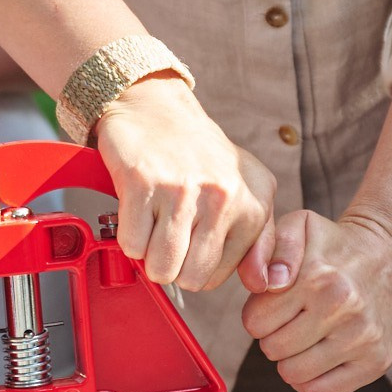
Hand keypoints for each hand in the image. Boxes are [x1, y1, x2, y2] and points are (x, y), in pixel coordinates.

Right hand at [94, 75, 274, 289]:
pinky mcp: (144, 183)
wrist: (155, 108)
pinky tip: (138, 209)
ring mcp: (183, 189)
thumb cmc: (200, 156)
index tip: (191, 237)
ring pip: (160, 266)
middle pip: (191, 278)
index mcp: (253, 205)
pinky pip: (131, 244)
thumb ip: (260, 242)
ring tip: (154, 222)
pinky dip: (127, 234)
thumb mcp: (246, 192)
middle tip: (169, 233)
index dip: (196, 265)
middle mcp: (224, 196)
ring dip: (148, 253)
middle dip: (172, 264)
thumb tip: (263, 283)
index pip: (218, 277)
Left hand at [238, 207, 391, 391]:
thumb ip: (270, 248)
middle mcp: (344, 309)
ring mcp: (363, 339)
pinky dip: (310, 379)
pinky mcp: (376, 362)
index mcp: (319, 277)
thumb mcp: (299, 226)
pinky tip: (318, 355)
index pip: (255, 322)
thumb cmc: (335, 244)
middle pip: (272, 349)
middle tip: (291, 319)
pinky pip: (320, 391)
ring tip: (305, 336)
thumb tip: (267, 284)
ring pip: (293, 374)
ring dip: (290, 359)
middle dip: (273, 336)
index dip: (257, 313)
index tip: (275, 304)